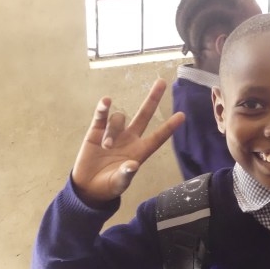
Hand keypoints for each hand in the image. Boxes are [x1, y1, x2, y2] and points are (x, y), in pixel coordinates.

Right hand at [70, 79, 184, 204]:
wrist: (87, 187)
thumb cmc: (108, 186)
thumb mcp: (119, 184)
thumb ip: (126, 175)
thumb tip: (133, 165)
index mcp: (139, 152)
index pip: (157, 137)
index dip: (169, 127)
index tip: (182, 115)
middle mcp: (129, 139)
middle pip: (143, 115)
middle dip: (152, 99)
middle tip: (162, 82)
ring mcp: (114, 133)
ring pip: (119, 119)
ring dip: (113, 130)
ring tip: (106, 147)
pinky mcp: (96, 131)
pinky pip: (102, 116)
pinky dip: (103, 109)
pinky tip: (106, 102)